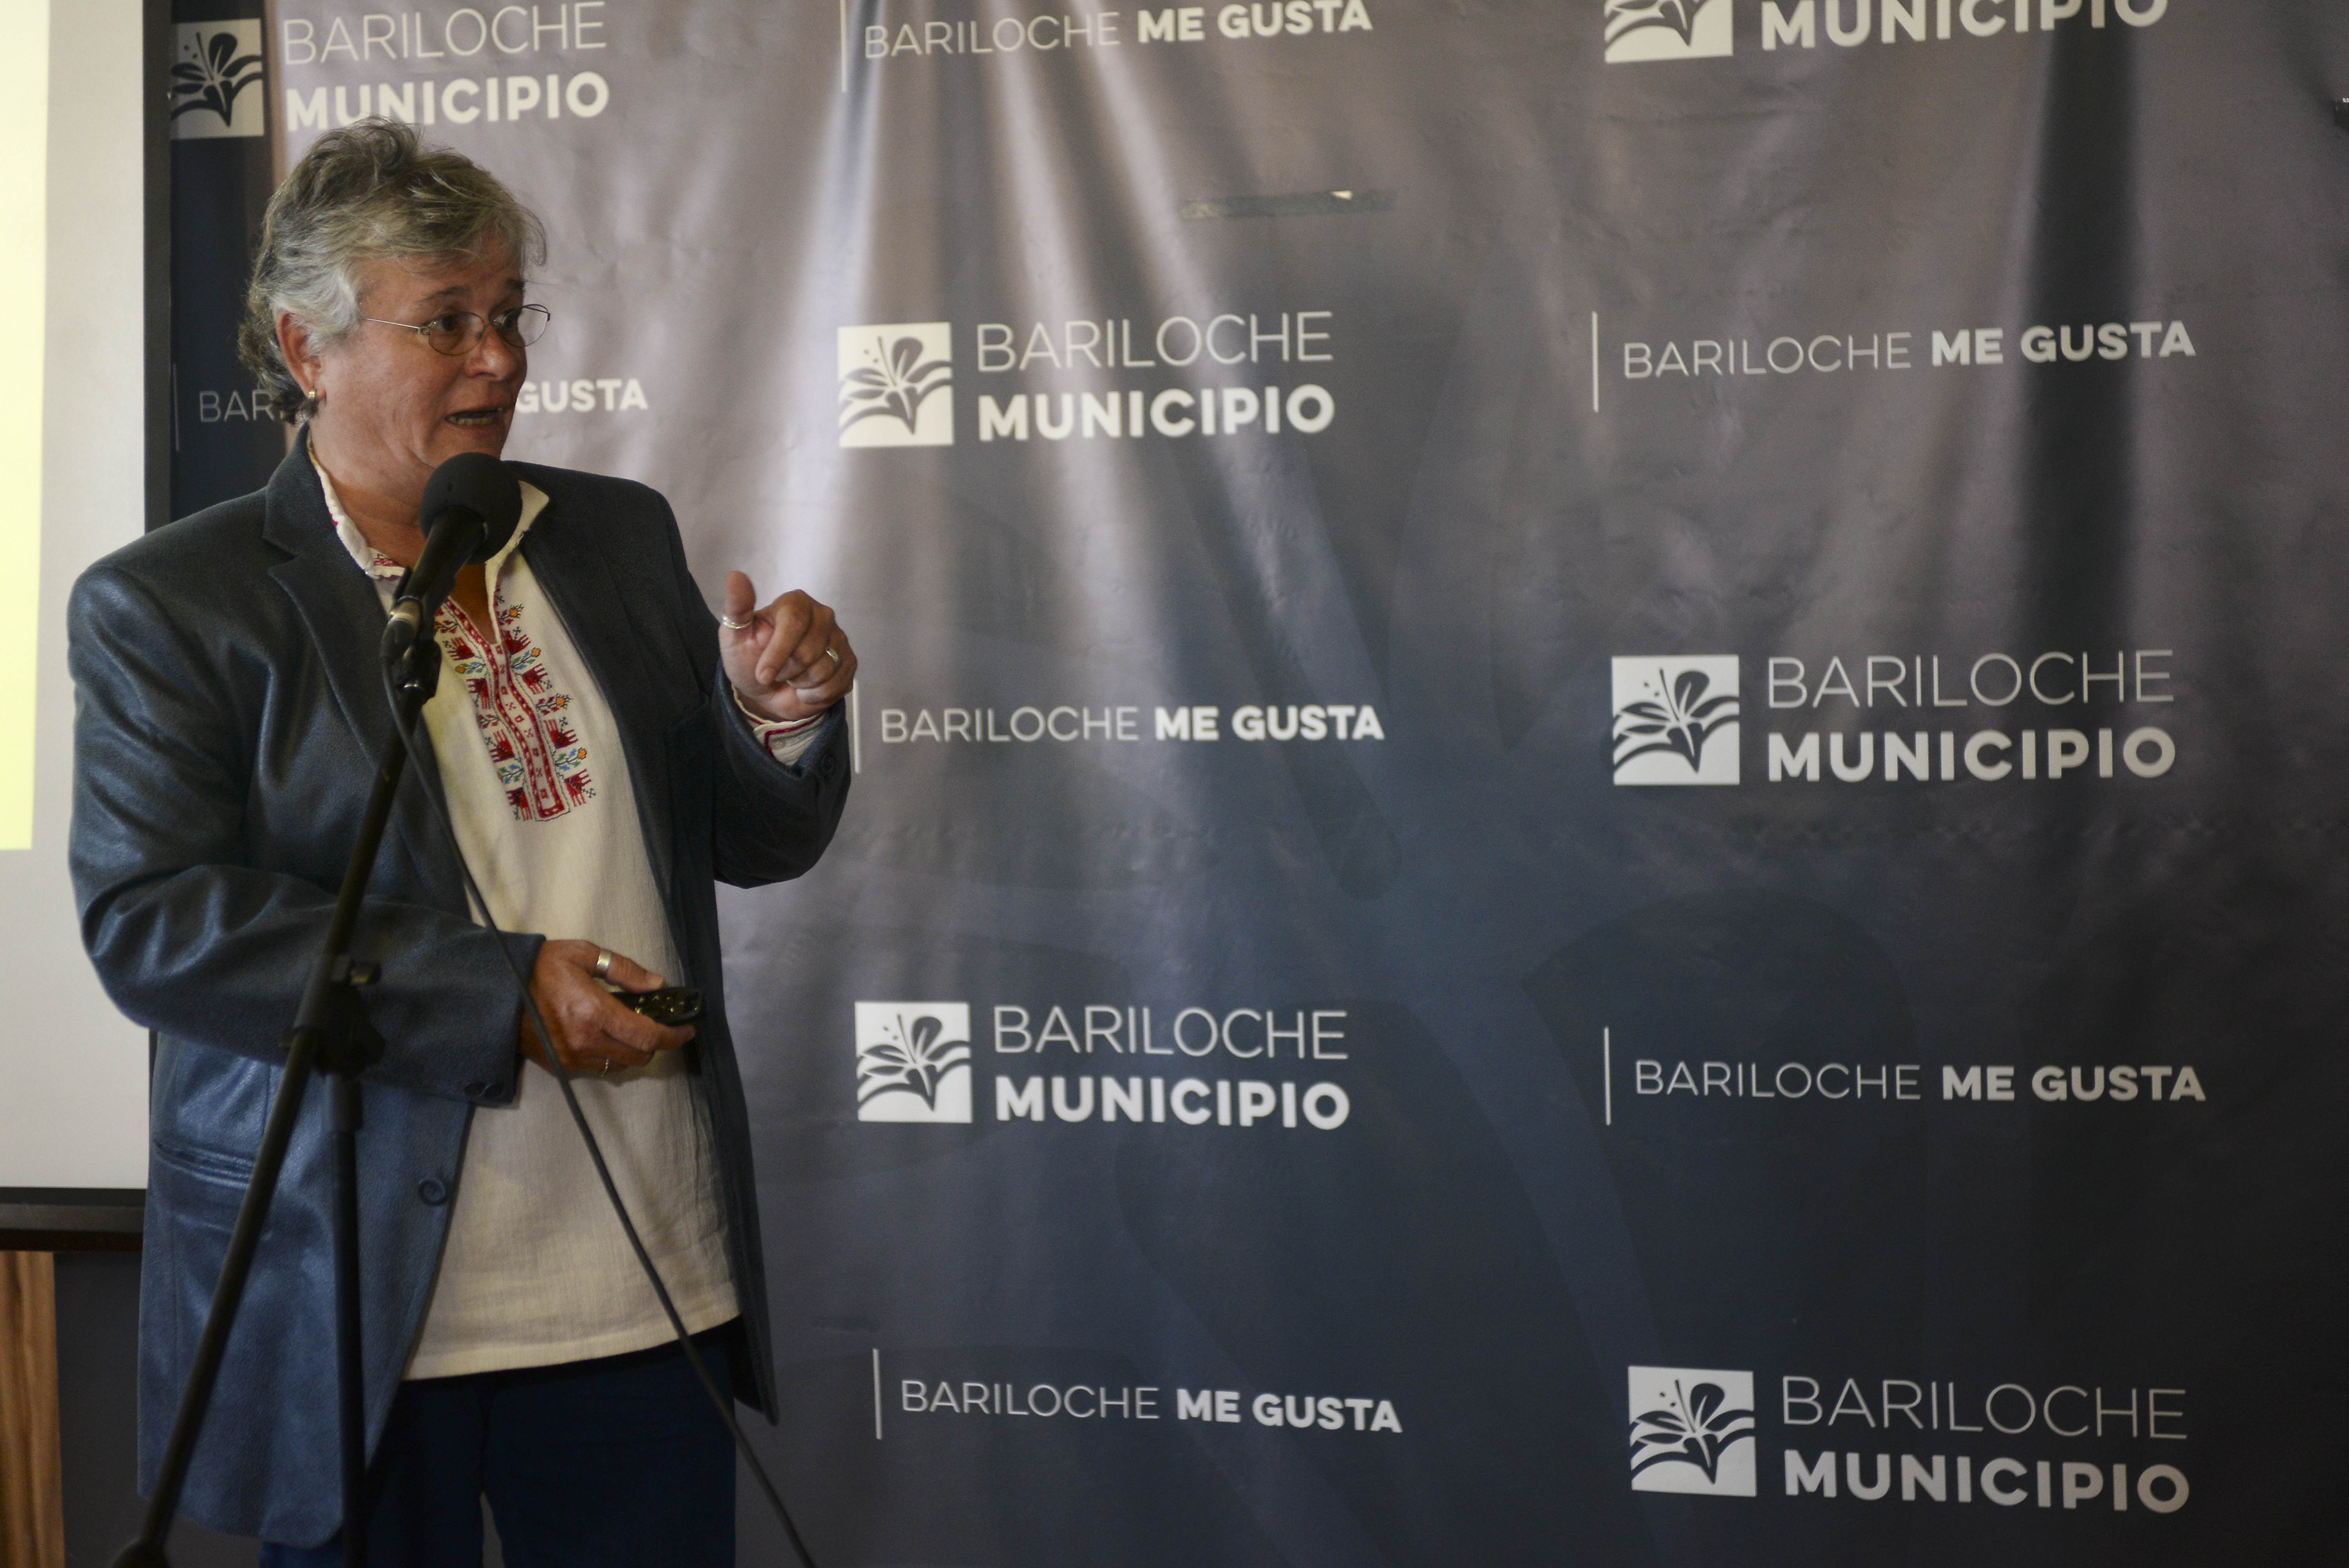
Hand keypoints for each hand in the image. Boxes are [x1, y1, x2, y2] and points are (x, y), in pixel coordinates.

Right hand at [518, 940, 694, 1077]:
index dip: (674, 1036)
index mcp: (594, 1012)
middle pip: (638, 1057)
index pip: (647, 1036)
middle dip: (655, 1044)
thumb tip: (656, 984)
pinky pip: (597, 1068)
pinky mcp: (559, 1066)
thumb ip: (624, 970)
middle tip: (659, 1026)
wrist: (496, 990)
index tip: (687, 1030)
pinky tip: (605, 1037)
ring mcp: (571, 1058)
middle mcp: (585, 1041)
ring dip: (632, 1052)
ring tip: (631, 1030)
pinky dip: (609, 1057)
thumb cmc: (540, 967)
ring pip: (619, 1066)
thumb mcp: (584, 955)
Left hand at [720, 572, 855, 722]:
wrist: (766, 690)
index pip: (794, 624)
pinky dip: (815, 695)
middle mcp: (822, 616)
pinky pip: (836, 684)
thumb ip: (737, 607)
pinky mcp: (848, 662)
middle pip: (809, 651)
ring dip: (800, 683)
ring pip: (824, 670)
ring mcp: (839, 639)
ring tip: (792, 677)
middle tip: (777, 671)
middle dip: (787, 671)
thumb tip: (735, 577)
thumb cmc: (750, 660)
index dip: (778, 653)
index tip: (762, 674)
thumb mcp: (734, 636)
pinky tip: (806, 687)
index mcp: (796, 603)